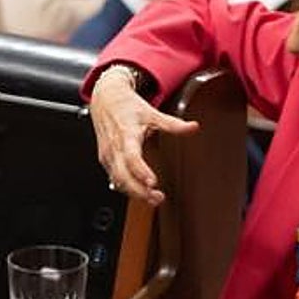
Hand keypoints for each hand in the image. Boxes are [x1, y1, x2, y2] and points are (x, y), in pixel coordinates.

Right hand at [90, 69, 198, 205]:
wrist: (105, 99)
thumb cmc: (127, 106)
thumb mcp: (151, 113)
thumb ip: (173, 124)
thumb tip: (193, 127)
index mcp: (126, 134)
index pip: (131, 157)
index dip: (141, 171)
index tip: (153, 182)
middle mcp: (114, 147)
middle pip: (122, 175)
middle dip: (138, 190)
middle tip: (157, 198)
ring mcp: (107, 155)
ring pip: (117, 180)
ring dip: (133, 193)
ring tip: (153, 199)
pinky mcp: (105, 160)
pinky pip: (114, 178)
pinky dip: (126, 188)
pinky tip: (139, 192)